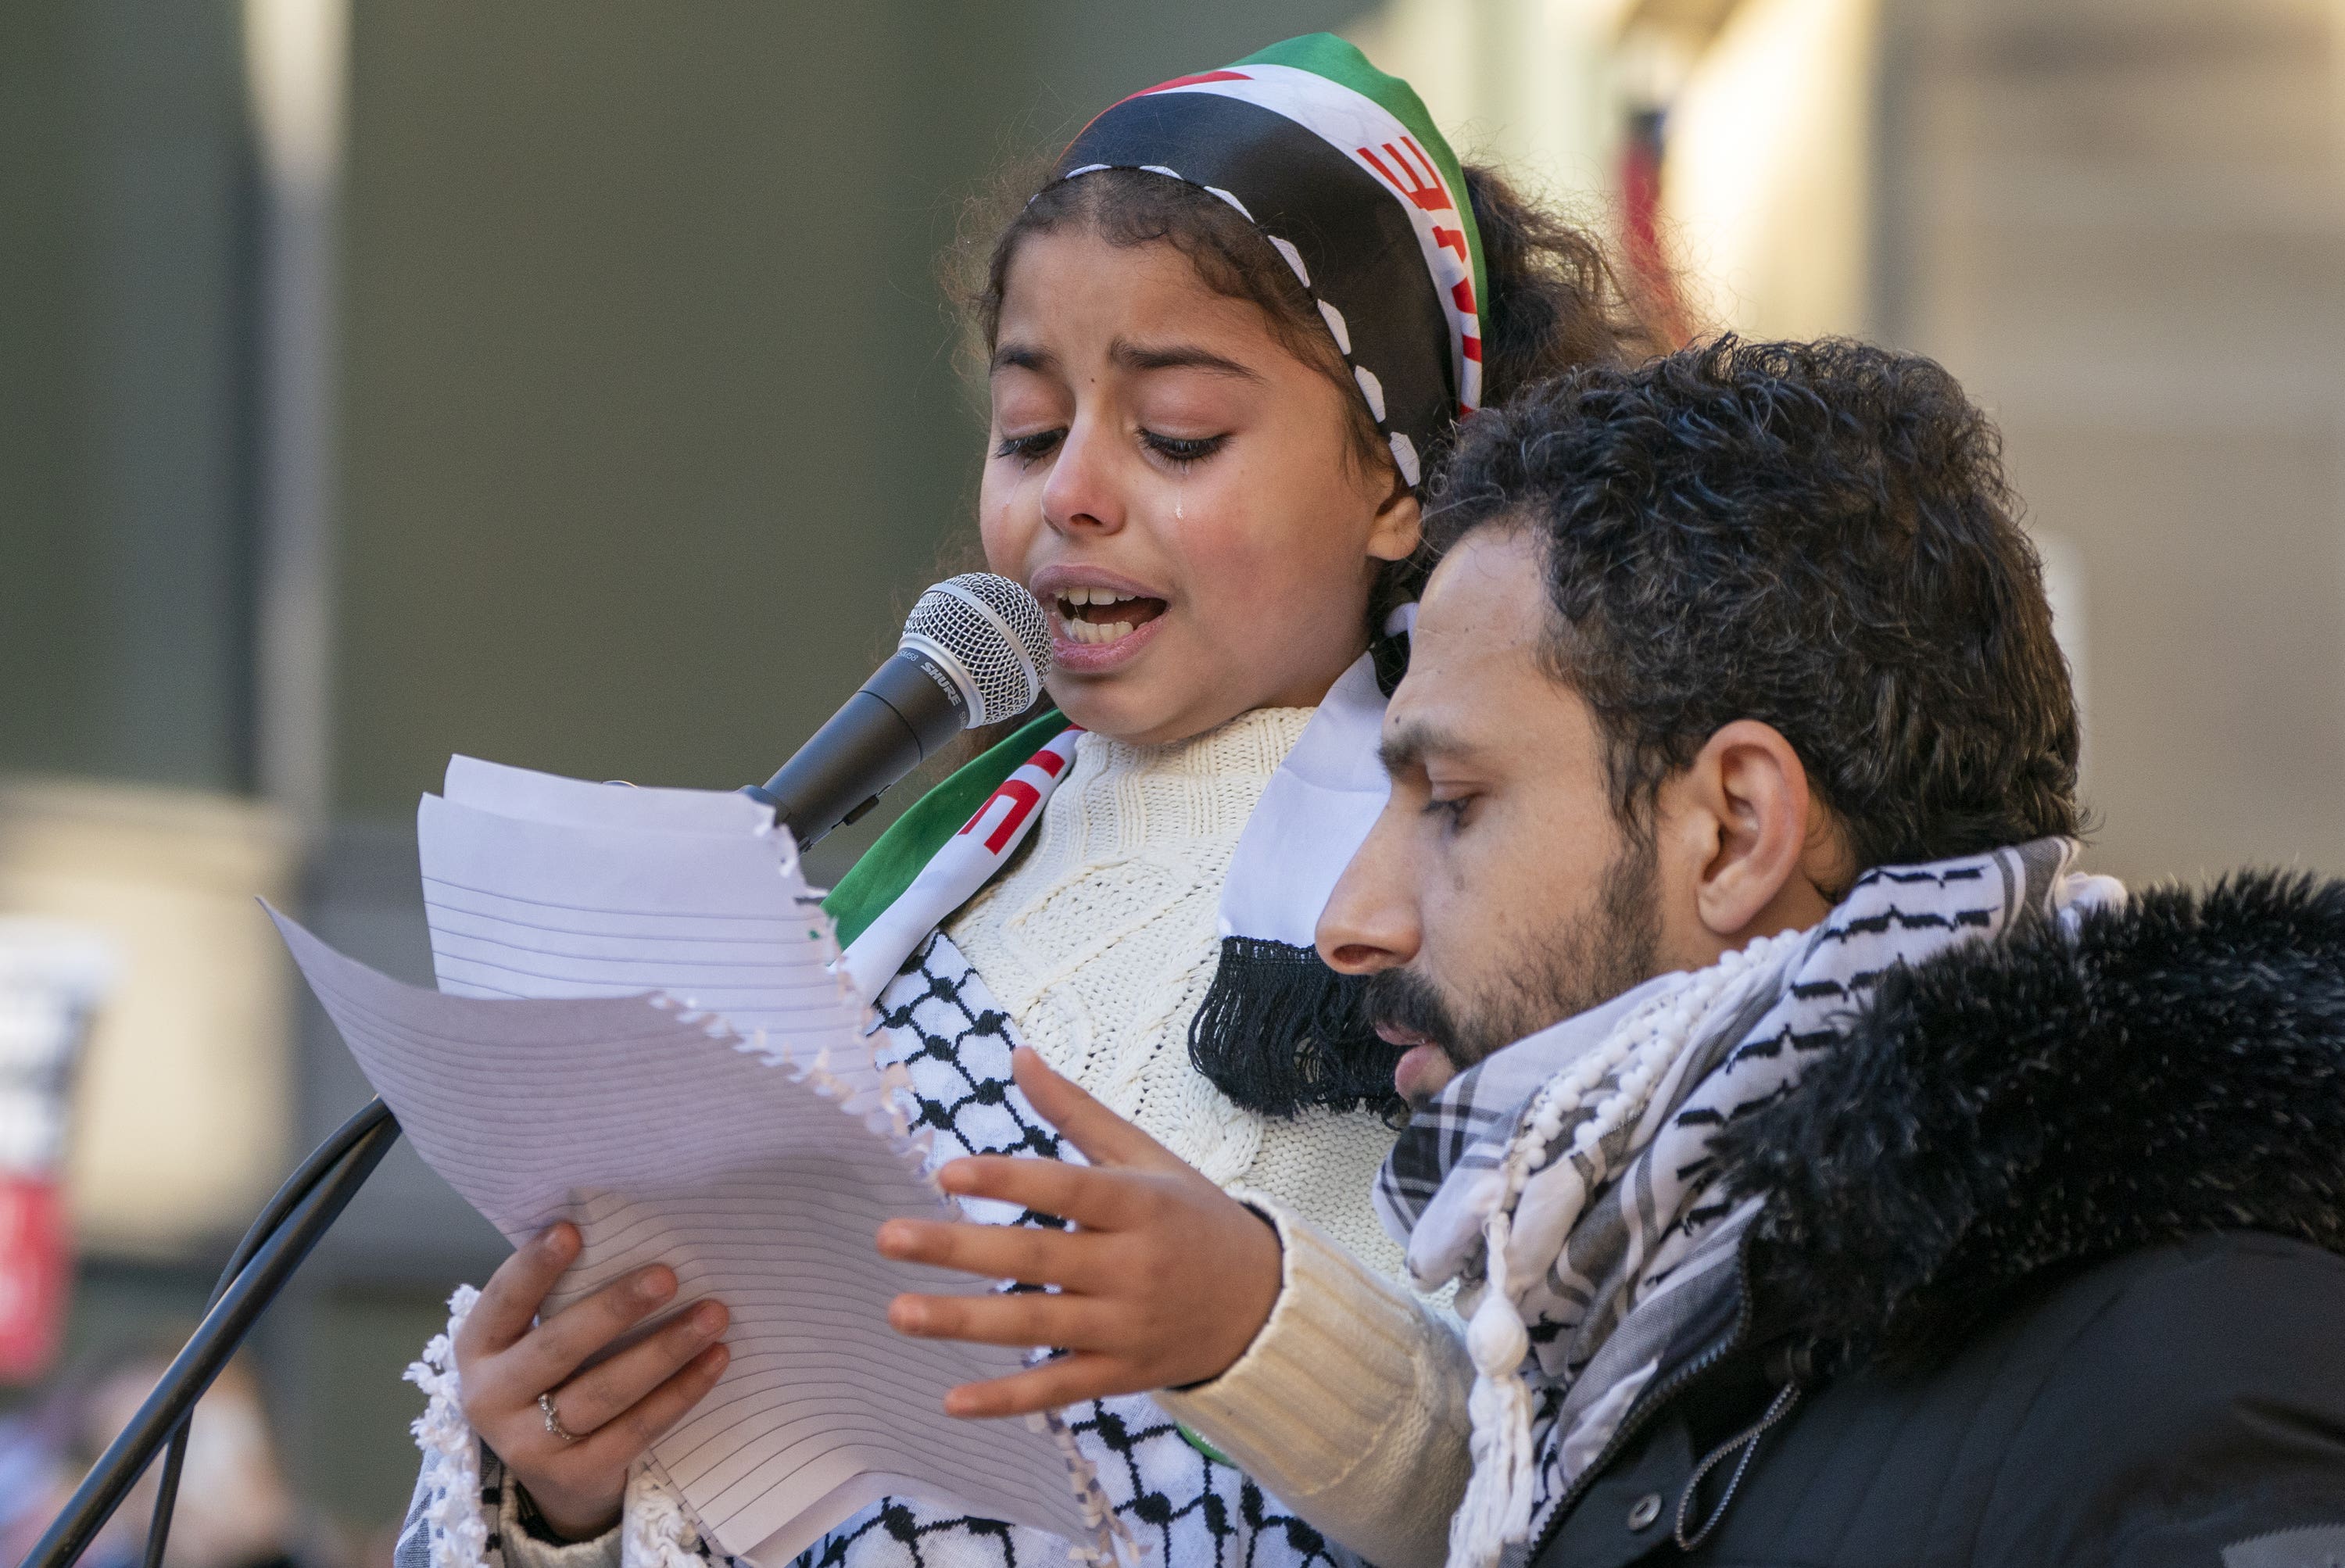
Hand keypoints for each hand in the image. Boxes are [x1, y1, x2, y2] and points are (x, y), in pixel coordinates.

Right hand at [453, 1223, 730, 1539]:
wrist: (556, 1474)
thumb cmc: (555, 1376)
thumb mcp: (536, 1339)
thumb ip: (565, 1296)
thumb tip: (629, 1232)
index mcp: (479, 1348)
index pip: (503, 1301)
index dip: (534, 1266)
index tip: (572, 1229)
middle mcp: (492, 1398)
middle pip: (558, 1348)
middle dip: (615, 1308)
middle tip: (668, 1276)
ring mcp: (530, 1444)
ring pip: (604, 1391)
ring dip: (665, 1349)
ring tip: (713, 1315)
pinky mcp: (576, 1475)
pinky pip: (636, 1429)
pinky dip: (681, 1392)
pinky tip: (715, 1360)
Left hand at [876, 1047, 1283, 1417]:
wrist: (1264, 1304)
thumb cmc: (1193, 1217)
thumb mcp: (1146, 1157)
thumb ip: (1076, 1113)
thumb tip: (1018, 1055)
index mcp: (1140, 1204)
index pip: (1067, 1189)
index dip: (1009, 1180)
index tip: (946, 1173)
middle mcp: (1133, 1267)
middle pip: (1036, 1258)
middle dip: (959, 1249)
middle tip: (888, 1239)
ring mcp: (1126, 1326)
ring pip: (1037, 1325)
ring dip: (964, 1321)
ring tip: (899, 1311)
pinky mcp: (1121, 1373)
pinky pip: (1059, 1387)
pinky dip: (1008, 1398)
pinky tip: (951, 1401)